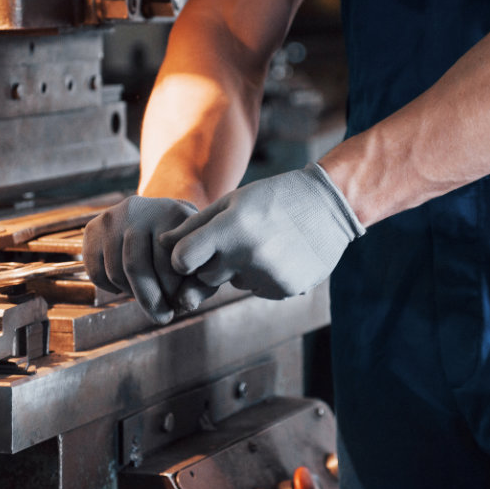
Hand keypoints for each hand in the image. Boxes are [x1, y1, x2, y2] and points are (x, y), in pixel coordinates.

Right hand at [82, 196, 211, 323]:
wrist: (158, 216)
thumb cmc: (183, 246)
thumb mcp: (198, 257)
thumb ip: (199, 284)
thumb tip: (184, 305)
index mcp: (170, 212)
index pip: (166, 261)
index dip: (172, 291)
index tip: (178, 308)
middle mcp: (139, 209)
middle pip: (135, 267)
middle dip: (150, 300)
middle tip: (162, 317)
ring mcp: (112, 217)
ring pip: (114, 272)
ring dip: (131, 293)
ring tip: (147, 295)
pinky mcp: (93, 228)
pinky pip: (95, 272)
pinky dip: (109, 288)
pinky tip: (126, 285)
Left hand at [161, 163, 364, 308]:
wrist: (329, 207)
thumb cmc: (273, 198)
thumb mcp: (233, 202)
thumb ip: (194, 225)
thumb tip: (160, 243)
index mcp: (230, 228)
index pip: (182, 260)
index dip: (181, 258)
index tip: (189, 252)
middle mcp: (248, 255)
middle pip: (204, 276)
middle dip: (210, 263)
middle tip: (234, 241)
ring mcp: (267, 276)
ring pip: (232, 283)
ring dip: (238, 269)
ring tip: (262, 243)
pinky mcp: (284, 290)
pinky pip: (256, 290)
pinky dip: (260, 277)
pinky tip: (278, 254)